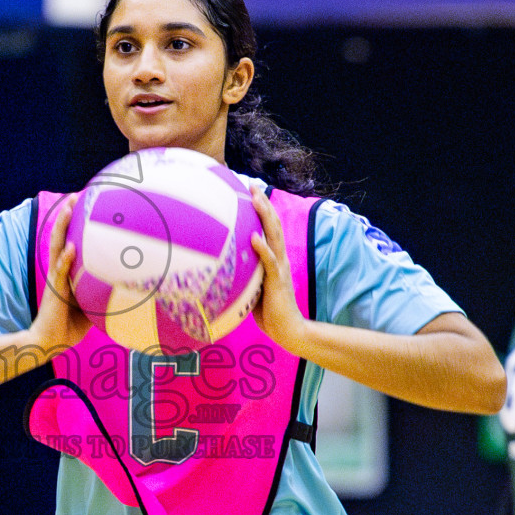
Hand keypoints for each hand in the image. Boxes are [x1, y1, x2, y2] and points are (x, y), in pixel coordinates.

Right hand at [29, 194, 90, 352]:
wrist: (50, 341)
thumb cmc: (69, 326)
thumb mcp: (89, 306)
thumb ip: (99, 293)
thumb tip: (124, 288)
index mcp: (65, 273)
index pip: (67, 243)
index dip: (71, 225)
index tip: (80, 205)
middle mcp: (58, 271)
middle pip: (60, 237)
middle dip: (65, 216)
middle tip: (73, 195)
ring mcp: (55, 279)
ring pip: (57, 246)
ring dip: (61, 227)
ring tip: (67, 208)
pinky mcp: (54, 291)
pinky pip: (60, 272)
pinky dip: (65, 259)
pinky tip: (71, 248)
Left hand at [248, 187, 308, 352]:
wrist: (287, 329)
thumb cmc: (269, 310)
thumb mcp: (253, 285)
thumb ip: (246, 271)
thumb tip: (227, 263)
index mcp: (274, 258)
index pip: (270, 228)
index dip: (263, 209)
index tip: (251, 191)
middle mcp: (279, 258)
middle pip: (274, 225)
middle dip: (263, 204)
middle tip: (252, 186)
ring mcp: (279, 268)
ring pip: (274, 236)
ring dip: (265, 217)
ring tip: (256, 200)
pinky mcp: (277, 281)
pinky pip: (270, 262)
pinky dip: (262, 248)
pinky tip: (254, 237)